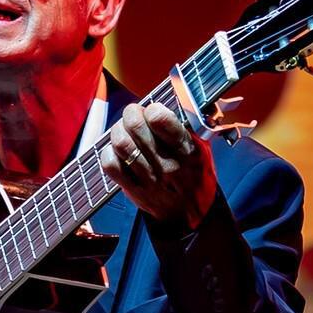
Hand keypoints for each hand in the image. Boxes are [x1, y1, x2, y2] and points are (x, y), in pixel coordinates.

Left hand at [100, 101, 216, 231]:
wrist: (190, 215)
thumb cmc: (194, 175)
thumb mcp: (203, 149)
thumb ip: (190, 125)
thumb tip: (178, 96)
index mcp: (187, 151)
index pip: (160, 119)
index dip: (151, 109)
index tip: (152, 111)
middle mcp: (168, 165)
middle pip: (135, 126)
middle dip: (131, 113)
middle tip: (133, 115)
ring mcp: (149, 180)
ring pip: (120, 144)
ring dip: (118, 130)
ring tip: (124, 130)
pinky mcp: (134, 191)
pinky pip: (111, 165)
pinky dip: (109, 152)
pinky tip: (118, 151)